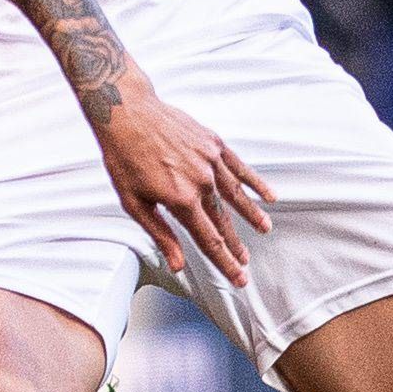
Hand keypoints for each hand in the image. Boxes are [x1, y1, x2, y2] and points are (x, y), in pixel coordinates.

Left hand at [93, 85, 275, 284]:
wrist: (126, 112)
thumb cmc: (124, 158)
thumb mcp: (133, 202)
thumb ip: (160, 233)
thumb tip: (178, 264)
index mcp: (181, 200)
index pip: (209, 240)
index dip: (224, 262)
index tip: (239, 279)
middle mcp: (201, 182)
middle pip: (224, 221)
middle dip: (235, 246)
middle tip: (245, 264)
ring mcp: (210, 161)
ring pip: (236, 196)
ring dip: (251, 215)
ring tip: (264, 230)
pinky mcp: (213, 143)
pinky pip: (239, 167)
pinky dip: (255, 182)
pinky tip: (268, 195)